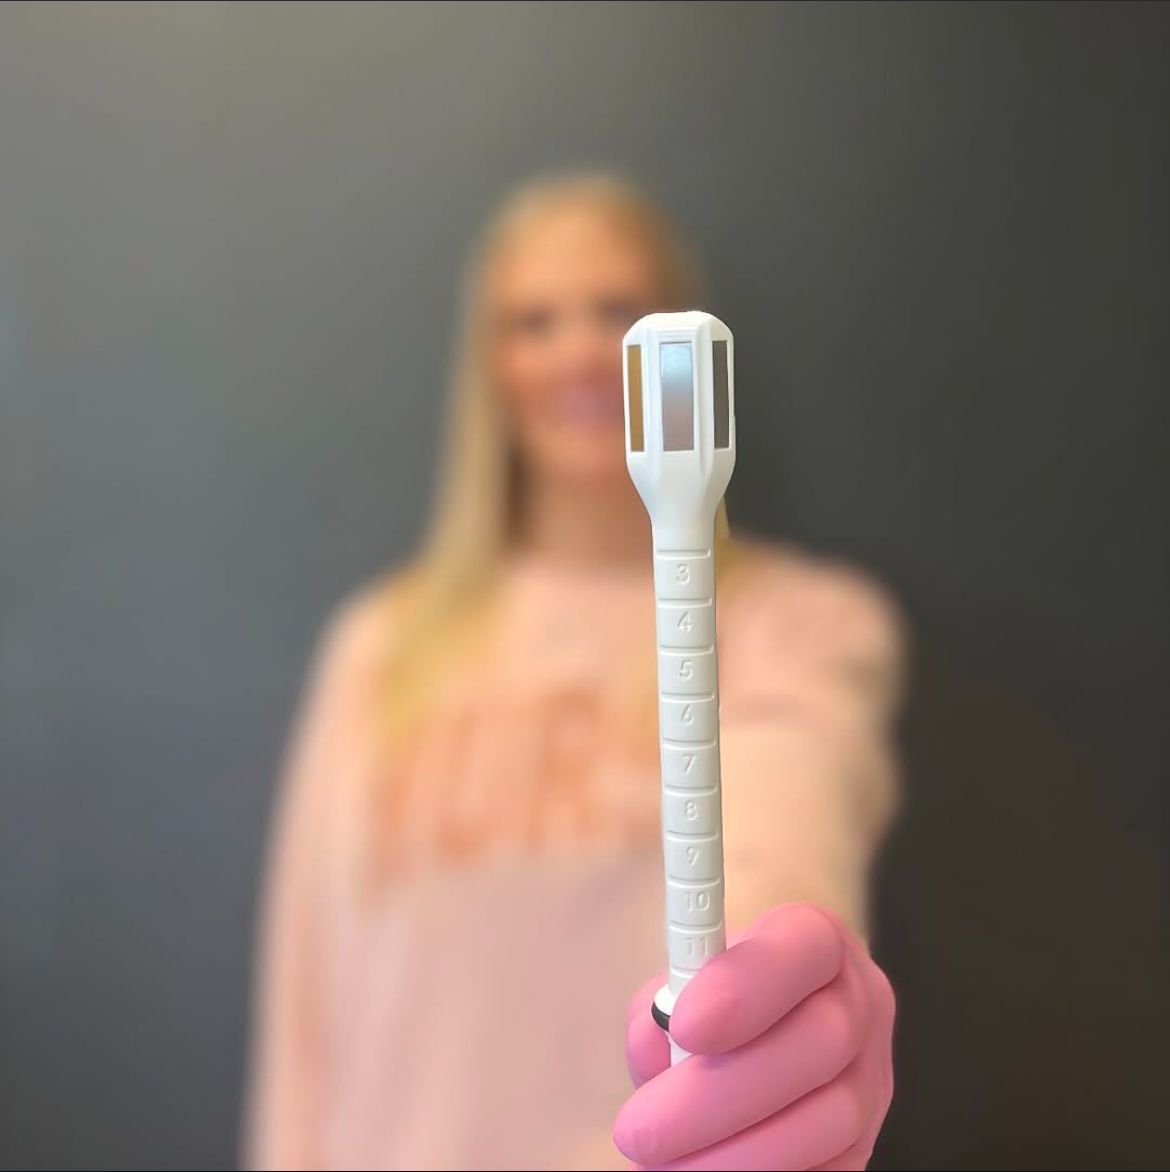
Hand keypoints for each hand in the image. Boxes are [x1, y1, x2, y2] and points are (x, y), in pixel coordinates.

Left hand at [614, 903, 894, 1170]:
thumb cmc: (713, 1003)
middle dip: (719, 1094)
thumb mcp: (682, 986)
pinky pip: (831, 1170)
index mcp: (815, 943)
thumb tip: (655, 1047)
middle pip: (819, 1042)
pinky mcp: (868, 1144)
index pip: (806, 945)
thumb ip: (663, 1005)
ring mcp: (873, 1079)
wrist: (758, 1043)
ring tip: (661, 1167)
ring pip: (828, 1121)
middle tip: (642, 1128)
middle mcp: (859, 1004)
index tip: (682, 1025)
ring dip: (735, 1155)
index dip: (747, 985)